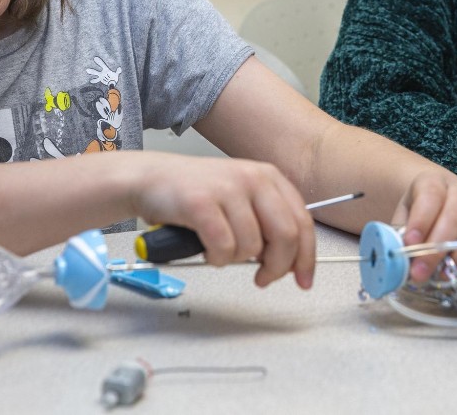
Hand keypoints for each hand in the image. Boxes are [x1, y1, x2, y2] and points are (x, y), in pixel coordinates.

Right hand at [131, 154, 315, 288]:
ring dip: (235, 260)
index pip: (303, 222)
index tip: (304, 280)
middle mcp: (253, 178)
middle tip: (262, 277)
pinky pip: (223, 248)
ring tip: (219, 249)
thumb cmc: (194, 193)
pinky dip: (216, 258)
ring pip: (252, 247)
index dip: (306, 257)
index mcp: (268, 177)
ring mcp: (227, 189)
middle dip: (277, 267)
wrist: (150, 179)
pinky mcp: (202, 203)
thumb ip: (268, 222)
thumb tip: (290, 260)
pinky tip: (206, 249)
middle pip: (286, 236)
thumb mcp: (241, 197)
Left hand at [391, 171, 456, 282]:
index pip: (430, 196)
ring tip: (447, 271)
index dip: (421, 220)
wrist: (433, 202)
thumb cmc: (417, 214)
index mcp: (433, 182)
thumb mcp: (403, 219)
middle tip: (422, 271)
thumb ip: (401, 237)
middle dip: (437, 247)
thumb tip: (401, 262)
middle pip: (455, 214)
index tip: (410, 244)